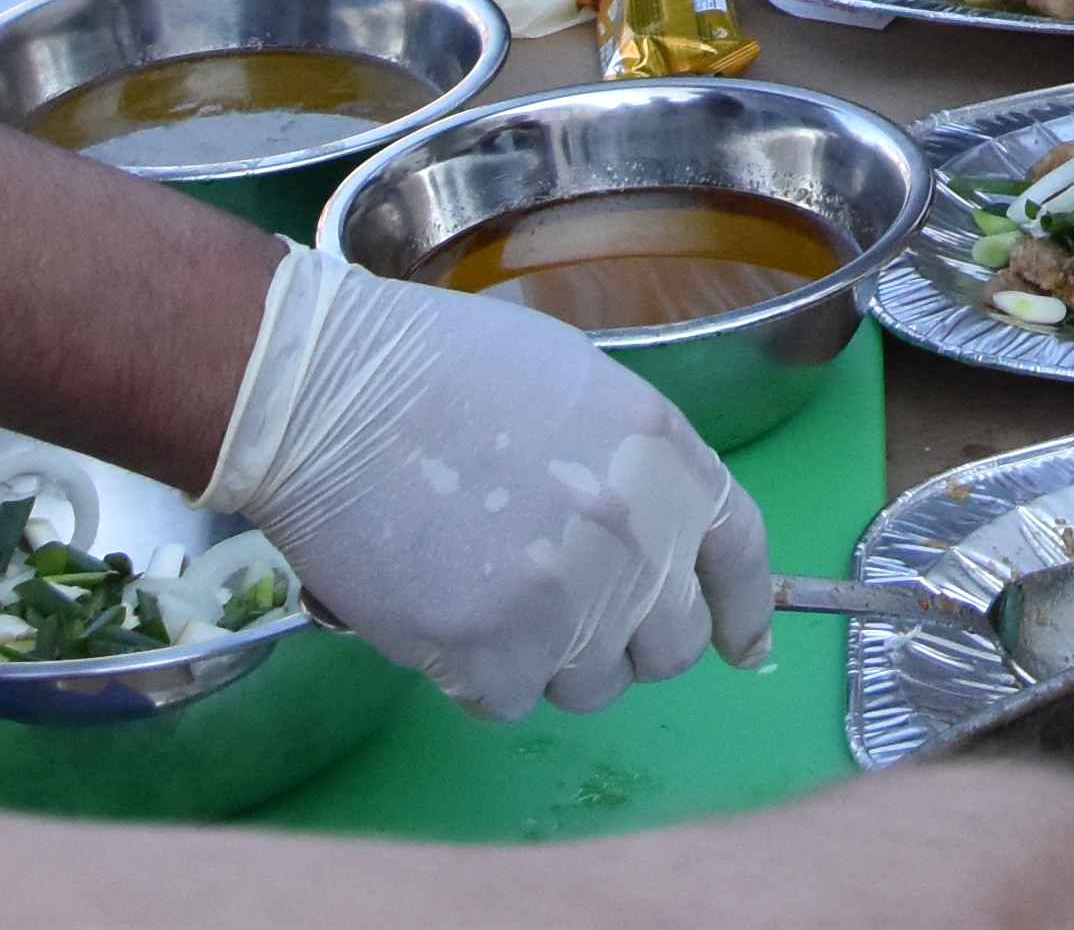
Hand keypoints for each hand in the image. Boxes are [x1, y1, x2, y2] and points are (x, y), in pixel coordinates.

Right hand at [208, 244, 769, 717]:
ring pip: (592, 685)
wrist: (330, 395)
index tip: (740, 643)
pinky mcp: (492, 657)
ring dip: (552, 658)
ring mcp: (570, 606)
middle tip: (572, 610)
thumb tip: (657, 539)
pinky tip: (443, 612)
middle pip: (673, 645)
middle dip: (631, 638)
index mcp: (666, 459)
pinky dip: (478, 675)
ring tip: (490, 592)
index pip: (741, 557)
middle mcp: (637, 539)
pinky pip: (510, 702)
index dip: (743, 609)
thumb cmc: (442, 371)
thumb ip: (635, 469)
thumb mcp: (581, 387)